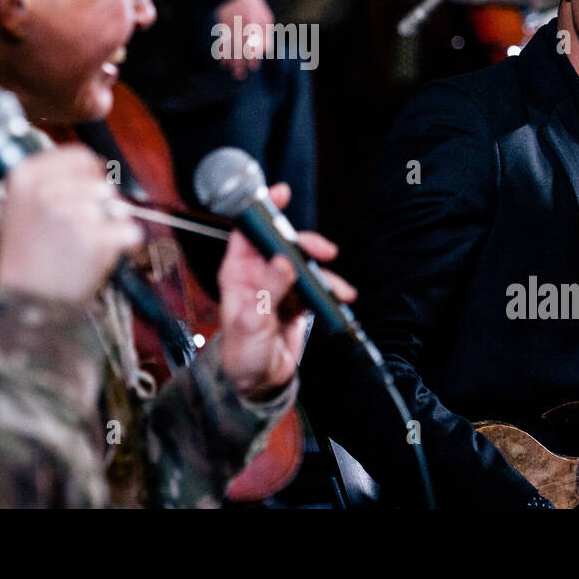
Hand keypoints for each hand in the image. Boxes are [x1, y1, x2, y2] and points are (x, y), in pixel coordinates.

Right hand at [0, 146, 141, 305]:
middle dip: (103, 204)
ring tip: (83, 246)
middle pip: (100, 182)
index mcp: (25, 176)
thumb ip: (54, 182)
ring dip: (110, 225)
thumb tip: (95, 166)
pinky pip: (129, 230)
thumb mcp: (21, 207)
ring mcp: (71, 212)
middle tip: (85, 228)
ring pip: (115, 207)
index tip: (90, 188)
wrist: (24, 303)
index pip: (79, 156)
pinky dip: (124, 244)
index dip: (92, 173)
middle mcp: (46, 189)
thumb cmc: (27, 258)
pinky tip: (99, 256)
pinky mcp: (93, 237)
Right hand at [214, 0, 273, 79]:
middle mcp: (243, 27)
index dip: (254, 58)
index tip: (253, 67)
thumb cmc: (253, 5)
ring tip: (231, 71)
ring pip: (231, 48)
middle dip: (240, 65)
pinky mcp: (222, 26)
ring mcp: (232, 26)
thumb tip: (263, 50)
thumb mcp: (266, 17)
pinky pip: (222, 42)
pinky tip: (222, 61)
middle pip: (241, 50)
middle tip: (240, 76)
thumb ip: (266, 34)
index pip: (255, 45)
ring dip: (230, 62)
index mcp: (256, 25)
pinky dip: (222, 53)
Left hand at [216, 183, 355, 401]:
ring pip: (304, 263)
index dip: (263, 209)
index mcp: (238, 272)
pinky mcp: (296, 299)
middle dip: (306, 244)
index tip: (282, 194)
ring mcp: (279, 285)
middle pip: (284, 243)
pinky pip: (316, 284)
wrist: (260, 384)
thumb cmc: (243, 354)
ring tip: (339, 288)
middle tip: (324, 252)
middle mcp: (258, 273)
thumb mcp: (251, 323)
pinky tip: (340, 296)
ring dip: (323, 271)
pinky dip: (330, 288)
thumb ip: (268, 290)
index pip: (248, 231)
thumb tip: (283, 261)